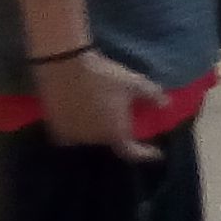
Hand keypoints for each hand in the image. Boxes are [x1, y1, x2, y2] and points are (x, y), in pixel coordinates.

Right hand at [37, 49, 160, 159]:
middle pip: (109, 142)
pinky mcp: (55, 128)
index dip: (145, 154)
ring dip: (96, 130)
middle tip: (121, 120)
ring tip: (99, 115)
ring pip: (89, 138)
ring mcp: (72, 136)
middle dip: (117, 133)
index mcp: (115, 134)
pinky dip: (78, 127)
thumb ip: (152, 95)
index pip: (132, 152)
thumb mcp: (133, 83)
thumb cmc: (103, 76)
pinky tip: (79, 115)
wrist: (64, 65)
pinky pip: (70, 134)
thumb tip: (166, 105)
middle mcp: (93, 140)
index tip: (155, 153)